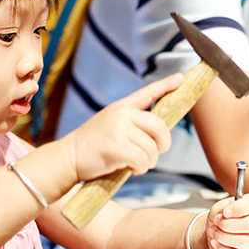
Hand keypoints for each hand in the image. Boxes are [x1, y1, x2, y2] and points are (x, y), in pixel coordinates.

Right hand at [62, 73, 183, 180]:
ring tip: (136, 165)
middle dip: (162, 145)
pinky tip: (132, 169)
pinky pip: (143, 159)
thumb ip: (132, 125)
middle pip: (160, 126)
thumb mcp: (111, 127)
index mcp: (121, 107)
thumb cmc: (92, 148)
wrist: (68, 158)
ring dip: (149, 162)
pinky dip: (141, 168)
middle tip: (153, 155)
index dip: (166, 86)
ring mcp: (118, 128)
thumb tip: (158, 136)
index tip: (180, 78)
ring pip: (152, 147)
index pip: (147, 93)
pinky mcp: (116, 146)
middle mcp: (121, 114)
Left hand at [203, 194, 248, 248]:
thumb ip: (221, 209)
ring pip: (244, 242)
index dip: (237, 209)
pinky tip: (215, 244)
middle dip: (227, 225)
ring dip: (224, 238)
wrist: (215, 233)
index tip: (225, 213)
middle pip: (248, 225)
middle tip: (216, 224)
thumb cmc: (221, 218)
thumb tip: (224, 217)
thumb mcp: (218, 208)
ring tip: (215, 233)